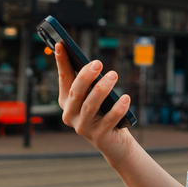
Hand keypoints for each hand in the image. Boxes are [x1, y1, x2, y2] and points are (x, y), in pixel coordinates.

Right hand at [55, 44, 132, 160]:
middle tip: (98, 63)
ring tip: (113, 75)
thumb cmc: (103, 112)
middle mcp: (70, 115)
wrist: (113, 142)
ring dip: (102, 89)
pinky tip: (126, 97)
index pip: (64, 78)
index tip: (61, 45)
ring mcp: (83, 127)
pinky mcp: (99, 136)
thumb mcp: (94, 95)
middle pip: (76, 92)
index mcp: (66, 102)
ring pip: (91, 105)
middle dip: (86, 76)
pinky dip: (118, 108)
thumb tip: (93, 63)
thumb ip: (90, 82)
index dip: (61, 62)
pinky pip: (109, 120)